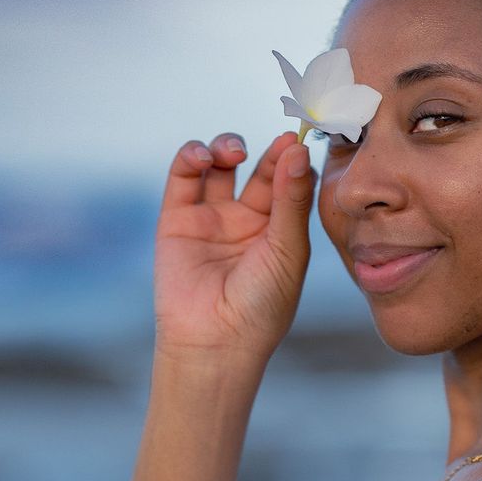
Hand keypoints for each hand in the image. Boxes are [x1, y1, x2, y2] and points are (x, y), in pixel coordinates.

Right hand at [152, 130, 316, 364]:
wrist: (214, 343)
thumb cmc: (261, 307)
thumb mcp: (287, 251)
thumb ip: (291, 199)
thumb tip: (296, 149)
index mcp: (281, 232)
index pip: (291, 183)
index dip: (296, 158)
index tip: (304, 137)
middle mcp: (247, 222)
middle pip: (258, 169)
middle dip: (267, 150)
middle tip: (278, 138)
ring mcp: (212, 219)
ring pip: (219, 166)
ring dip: (226, 145)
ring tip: (234, 150)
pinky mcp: (177, 220)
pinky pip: (184, 177)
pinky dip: (192, 157)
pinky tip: (204, 156)